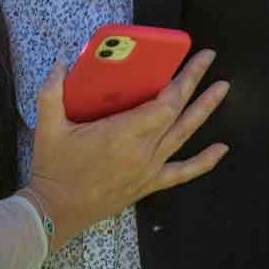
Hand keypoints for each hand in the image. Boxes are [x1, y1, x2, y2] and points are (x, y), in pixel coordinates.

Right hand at [23, 48, 228, 251]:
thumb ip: (51, 92)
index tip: (185, 60)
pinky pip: (182, 172)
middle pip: (176, 112)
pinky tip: (222, 149)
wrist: (56, 211)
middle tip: (208, 58)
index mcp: (121, 134)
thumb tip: (60, 64)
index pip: (162, 106)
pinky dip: (204, 162)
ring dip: (204, 110)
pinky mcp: (149, 184)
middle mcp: (142, 151)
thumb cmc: (54, 168)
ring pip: (183, 135)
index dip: (178, 83)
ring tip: (222, 88)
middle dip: (194, 83)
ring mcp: (149, 169)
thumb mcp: (46, 127)